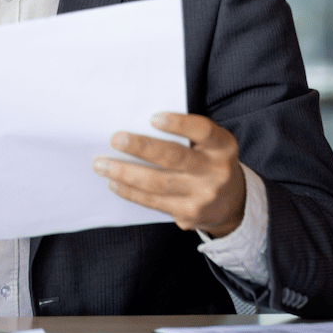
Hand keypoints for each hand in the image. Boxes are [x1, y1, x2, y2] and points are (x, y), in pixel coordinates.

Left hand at [92, 112, 245, 237]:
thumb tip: (135, 123)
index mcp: (222, 146)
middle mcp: (216, 171)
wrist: (232, 203)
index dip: (179, 124)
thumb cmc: (208, 161)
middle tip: (115, 139)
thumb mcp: (209, 144)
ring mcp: (203, 196)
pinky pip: (153, 202)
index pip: (203, 131)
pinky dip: (130, 192)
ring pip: (157, 183)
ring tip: (101, 165)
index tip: (152, 118)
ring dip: (124, 173)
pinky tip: (114, 183)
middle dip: (141, 148)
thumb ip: (185, 134)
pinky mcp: (189, 214)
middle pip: (174, 157)